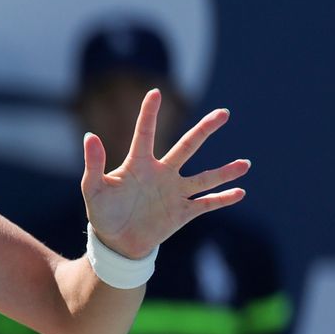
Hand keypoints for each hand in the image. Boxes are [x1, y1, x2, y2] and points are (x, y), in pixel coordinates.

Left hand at [81, 89, 249, 257]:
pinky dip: (222, 199)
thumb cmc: (102, 212)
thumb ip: (94, 164)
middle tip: (224, 113)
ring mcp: (174, 192)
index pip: (145, 133)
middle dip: (205, 129)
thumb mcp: (93, 189)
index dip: (149, 113)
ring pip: (205, 178)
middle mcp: (162, 173)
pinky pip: (206, 204)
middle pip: (187, 146)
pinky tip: (240, 192)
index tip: (155, 92)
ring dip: (225, 172)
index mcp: (139, 164)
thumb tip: (90, 136)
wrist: (116, 242)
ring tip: (245, 164)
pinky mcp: (182, 212)